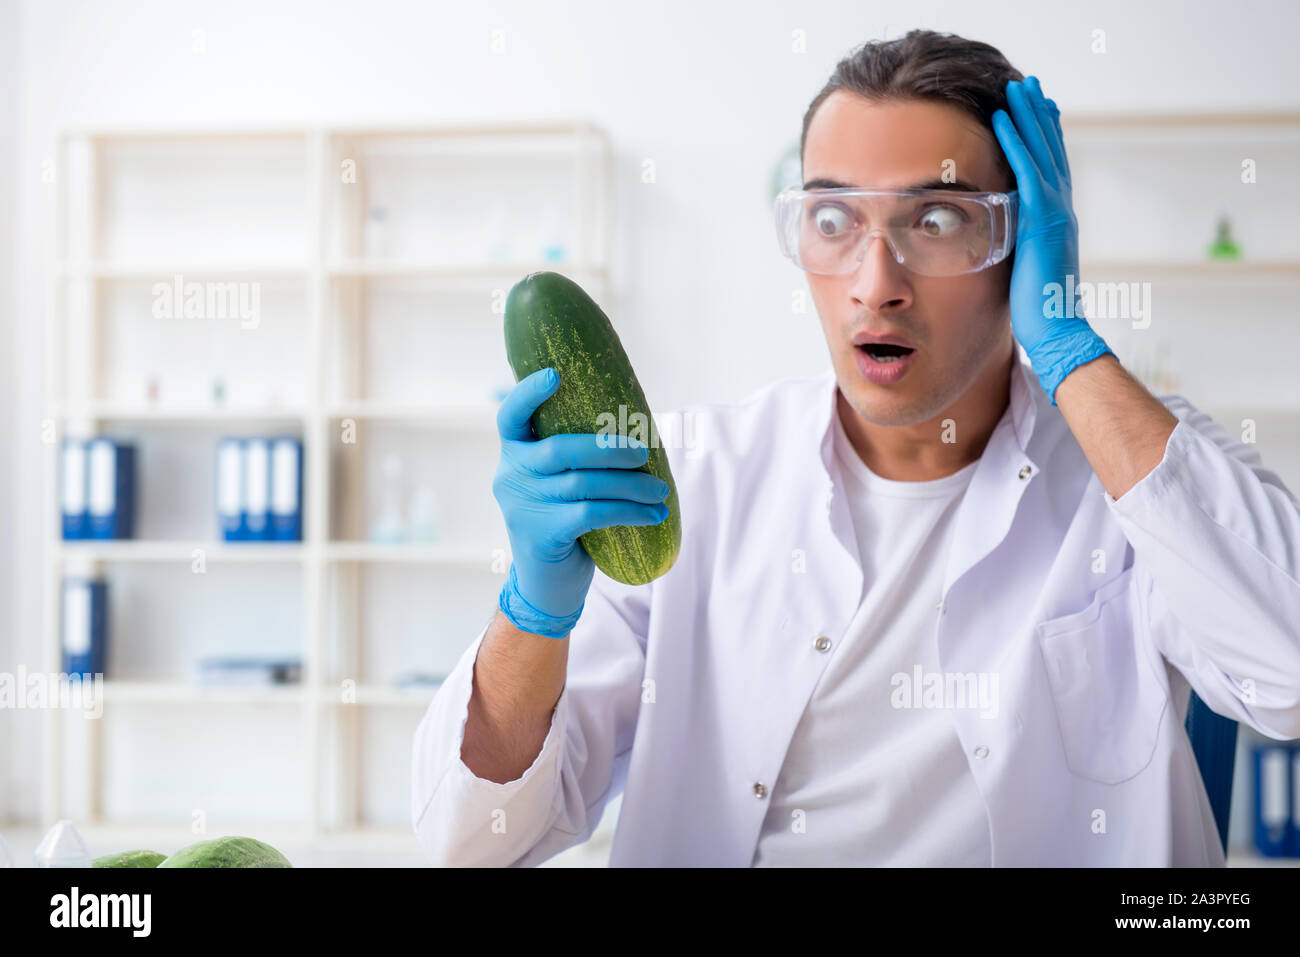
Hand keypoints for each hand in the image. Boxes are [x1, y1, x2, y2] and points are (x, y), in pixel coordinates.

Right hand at [493, 367, 671, 637]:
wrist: (546, 585)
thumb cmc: (561, 522)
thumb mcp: (557, 484)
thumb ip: (574, 456)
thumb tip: (635, 425)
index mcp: (514, 454)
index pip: (510, 416)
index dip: (527, 393)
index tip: (554, 374)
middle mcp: (512, 476)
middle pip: (562, 449)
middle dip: (609, 447)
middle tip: (644, 450)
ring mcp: (525, 507)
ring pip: (585, 484)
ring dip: (631, 485)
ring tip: (660, 491)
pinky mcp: (543, 535)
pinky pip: (593, 514)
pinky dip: (629, 512)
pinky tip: (654, 515)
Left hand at [993, 75, 1112, 405]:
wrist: (1058, 332)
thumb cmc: (1038, 312)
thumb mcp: (1026, 271)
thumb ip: (1020, 251)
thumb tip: (1008, 247)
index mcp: (1056, 223)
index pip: (1051, 171)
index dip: (1044, 139)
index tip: (1037, 111)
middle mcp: (1060, 212)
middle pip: (1050, 153)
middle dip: (1039, 117)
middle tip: (1029, 85)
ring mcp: (1055, 215)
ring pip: (1041, 154)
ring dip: (1027, 118)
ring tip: (1017, 88)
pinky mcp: (1042, 223)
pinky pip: (1027, 173)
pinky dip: (1015, 144)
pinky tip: (1002, 120)